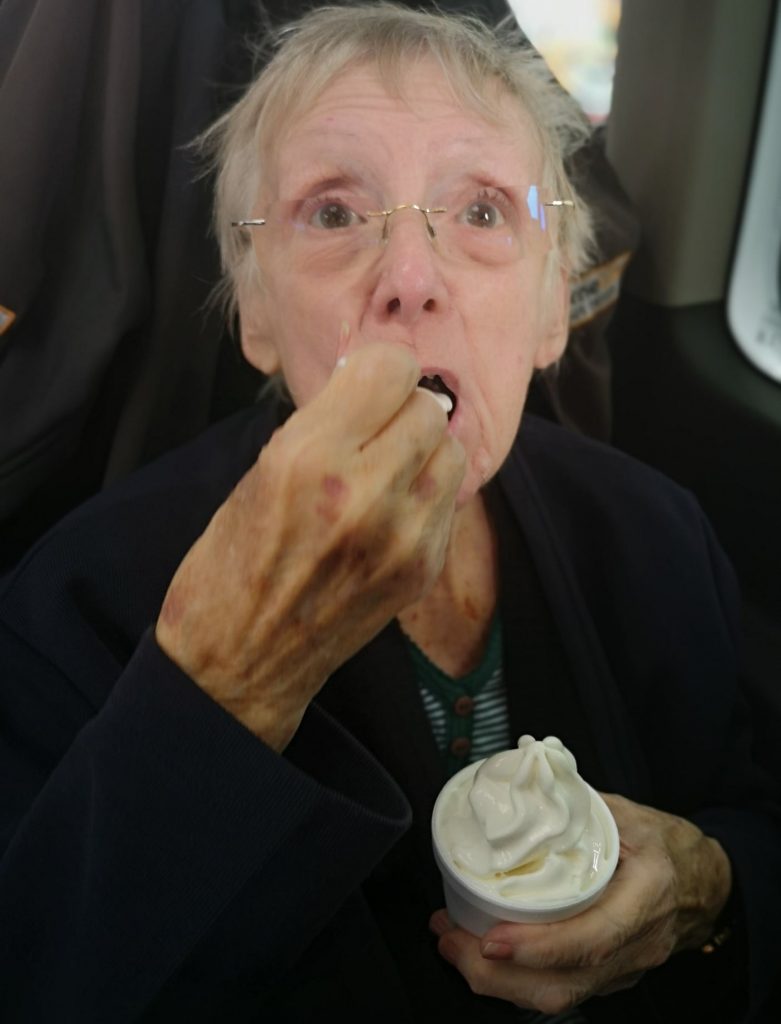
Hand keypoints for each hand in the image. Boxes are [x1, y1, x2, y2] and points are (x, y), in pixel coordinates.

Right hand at [156, 342, 465, 749]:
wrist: (240, 661)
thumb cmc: (232, 562)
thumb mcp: (260, 471)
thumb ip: (324, 424)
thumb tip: (374, 384)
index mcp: (307, 459)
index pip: (391, 369)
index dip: (379, 370)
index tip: (365, 384)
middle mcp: (363, 494)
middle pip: (428, 408)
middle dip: (401, 409)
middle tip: (373, 430)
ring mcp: (402, 538)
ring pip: (452, 451)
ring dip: (423, 450)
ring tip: (387, 470)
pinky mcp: (423, 570)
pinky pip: (450, 500)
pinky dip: (428, 493)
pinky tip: (393, 511)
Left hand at [430, 793, 732, 1014]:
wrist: (707, 882)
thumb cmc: (670, 847)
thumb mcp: (632, 814)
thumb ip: (581, 805)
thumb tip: (528, 787)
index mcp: (644, 899)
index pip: (592, 938)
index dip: (539, 947)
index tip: (493, 939)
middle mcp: (635, 946)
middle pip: (564, 985)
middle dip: (497, 976)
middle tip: (451, 941)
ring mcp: (622, 969)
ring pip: (558, 996)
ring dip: (497, 981)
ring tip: (453, 945)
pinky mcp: (607, 975)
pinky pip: (560, 989)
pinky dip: (515, 978)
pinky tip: (481, 953)